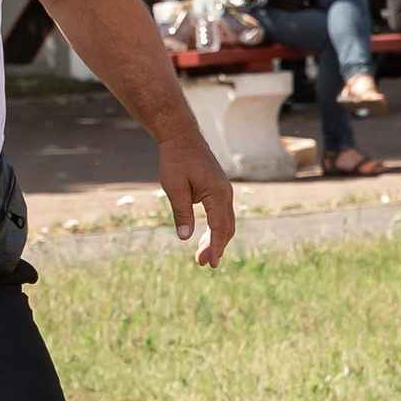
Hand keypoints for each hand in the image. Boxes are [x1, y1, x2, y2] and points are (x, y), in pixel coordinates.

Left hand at [158, 118, 235, 266]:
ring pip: (225, 222)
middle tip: (203, 264)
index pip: (219, 227)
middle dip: (216, 247)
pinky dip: (215, 228)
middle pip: (226, 227)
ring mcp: (224, 191)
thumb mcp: (174, 188)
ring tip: (202, 256)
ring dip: (216, 240)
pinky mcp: (218, 189)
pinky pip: (221, 214)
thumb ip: (181, 213)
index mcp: (217, 193)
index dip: (216, 247)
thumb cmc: (176, 160)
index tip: (212, 263)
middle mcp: (225, 193)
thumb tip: (185, 238)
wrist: (182, 136)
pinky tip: (206, 238)